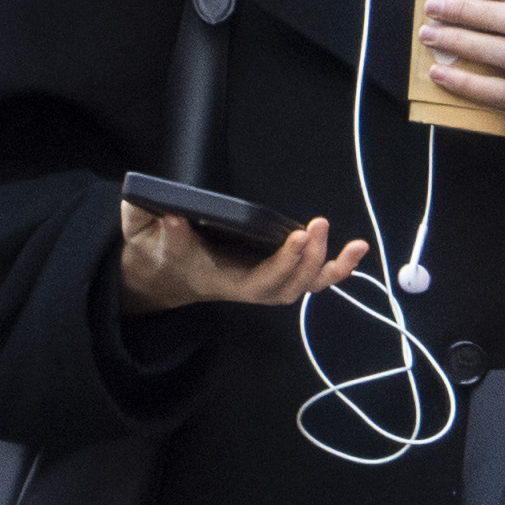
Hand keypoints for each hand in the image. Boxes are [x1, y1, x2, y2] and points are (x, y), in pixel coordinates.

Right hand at [117, 202, 368, 313]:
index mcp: (223, 280)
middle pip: (290, 286)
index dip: (282, 263)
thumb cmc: (156, 252)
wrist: (160, 272)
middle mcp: (249, 285)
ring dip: (332, 269)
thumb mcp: (147, 238)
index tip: (298, 235)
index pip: (259, 281)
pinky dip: (334, 267)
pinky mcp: (274, 270)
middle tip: (319, 226)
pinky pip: (309, 274)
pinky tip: (355, 250)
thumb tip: (173, 218)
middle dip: (309, 261)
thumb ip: (159, 231)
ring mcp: (265, 280)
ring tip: (357, 246)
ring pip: (305, 285)